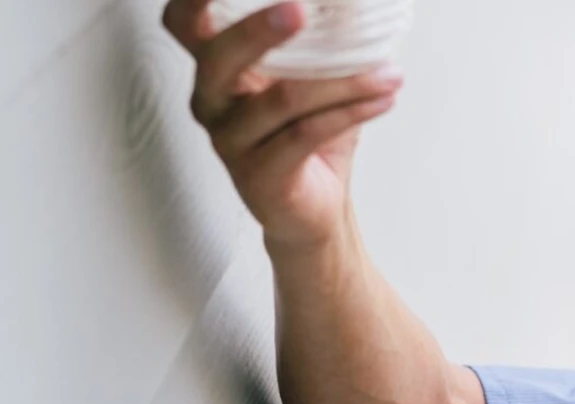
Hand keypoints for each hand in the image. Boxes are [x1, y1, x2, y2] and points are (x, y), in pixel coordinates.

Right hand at [162, 0, 404, 250]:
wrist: (316, 210)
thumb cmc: (309, 134)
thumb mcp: (311, 79)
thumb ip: (321, 43)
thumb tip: (364, 6)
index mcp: (217, 68)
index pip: (184, 25)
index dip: (194, 0)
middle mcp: (211, 101)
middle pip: (218, 56)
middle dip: (258, 30)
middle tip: (300, 10)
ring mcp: (230, 141)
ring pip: (282, 100)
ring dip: (345, 82)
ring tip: (391, 73)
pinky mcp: (259, 176)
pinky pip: (305, 135)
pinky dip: (351, 113)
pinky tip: (385, 99)